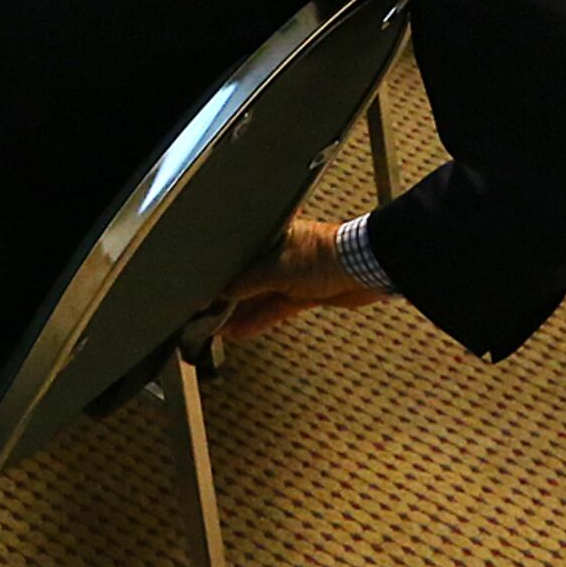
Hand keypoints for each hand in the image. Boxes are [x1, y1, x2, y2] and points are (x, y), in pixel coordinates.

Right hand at [218, 216, 383, 340]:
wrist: (362, 269)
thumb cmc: (325, 255)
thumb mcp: (275, 269)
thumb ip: (246, 283)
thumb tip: (220, 294)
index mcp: (271, 236)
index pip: (237, 256)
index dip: (220, 274)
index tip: (203, 291)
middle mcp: (279, 254)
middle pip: (246, 279)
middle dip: (227, 297)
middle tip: (204, 314)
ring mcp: (291, 276)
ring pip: (258, 297)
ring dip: (240, 313)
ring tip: (217, 328)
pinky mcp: (303, 295)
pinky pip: (274, 309)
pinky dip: (258, 320)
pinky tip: (240, 331)